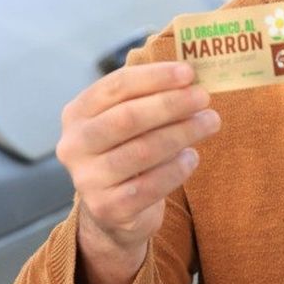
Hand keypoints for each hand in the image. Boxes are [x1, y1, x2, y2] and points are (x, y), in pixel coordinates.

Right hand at [55, 61, 219, 283]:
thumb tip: (191, 76)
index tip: (189, 72)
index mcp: (77, 114)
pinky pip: (151, 185)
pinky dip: (177, 168)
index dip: (154, 77)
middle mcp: (74, 145)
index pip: (115, 86)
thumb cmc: (126, 151)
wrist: (112, 211)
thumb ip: (148, 97)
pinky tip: (192, 157)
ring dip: (182, 133)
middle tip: (204, 97)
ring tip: (209, 122)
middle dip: (171, 104)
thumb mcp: (126, 121)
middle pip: (128, 117)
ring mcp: (87, 180)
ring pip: (143, 151)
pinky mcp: (108, 208)